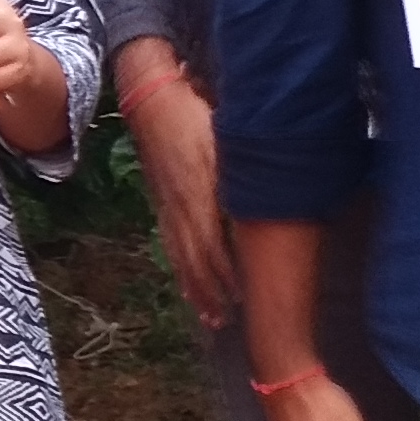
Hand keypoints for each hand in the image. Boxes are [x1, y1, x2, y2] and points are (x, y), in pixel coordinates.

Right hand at [114, 40, 232, 331]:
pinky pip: (171, 244)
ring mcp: (168, 207)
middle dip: (213, 292)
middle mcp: (181, 207)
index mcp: (199, 193)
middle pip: (196, 259)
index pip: (212, 245)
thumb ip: (245, 167)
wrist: (151, 100)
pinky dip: (181, 271)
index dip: (227, 275)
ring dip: (197, 289)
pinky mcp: (163, 203)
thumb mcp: (224, 135)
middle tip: (230, 321)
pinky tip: (187, 288)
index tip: (245, 300)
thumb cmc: (193, 113)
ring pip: (182, 257)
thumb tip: (269, 195)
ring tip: (211, 317)